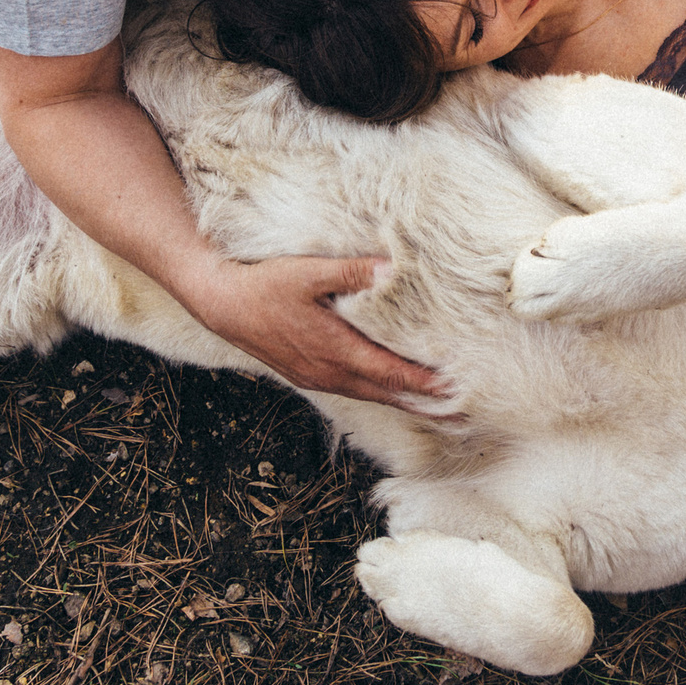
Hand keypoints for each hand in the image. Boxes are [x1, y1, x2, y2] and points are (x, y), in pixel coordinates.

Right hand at [184, 254, 450, 412]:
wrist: (222, 303)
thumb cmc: (265, 285)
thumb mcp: (309, 272)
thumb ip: (352, 272)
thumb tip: (393, 271)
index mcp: (335, 350)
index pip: (391, 372)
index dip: (425, 383)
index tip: (458, 390)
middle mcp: (329, 372)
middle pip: (386, 393)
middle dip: (424, 403)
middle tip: (463, 413)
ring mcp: (317, 377)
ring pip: (370, 393)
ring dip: (403, 400)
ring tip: (436, 407)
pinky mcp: (308, 374)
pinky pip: (353, 388)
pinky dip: (379, 391)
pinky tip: (389, 388)